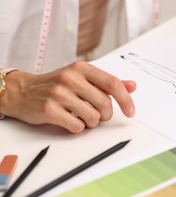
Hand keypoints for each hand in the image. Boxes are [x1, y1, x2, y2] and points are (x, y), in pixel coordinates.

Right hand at [0, 61, 135, 132]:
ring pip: (93, 117)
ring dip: (92, 123)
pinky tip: (71, 121)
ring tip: (83, 117)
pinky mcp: (49, 109)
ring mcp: (59, 93)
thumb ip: (107, 82)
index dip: (126, 99)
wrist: (22, 90)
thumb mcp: (82, 77)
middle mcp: (71, 78)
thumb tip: (132, 85)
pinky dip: (78, 128)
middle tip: (99, 116)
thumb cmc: (57, 85)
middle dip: (106, 115)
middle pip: (105, 104)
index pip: (113, 83)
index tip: (131, 111)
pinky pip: (77, 126)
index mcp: (82, 68)